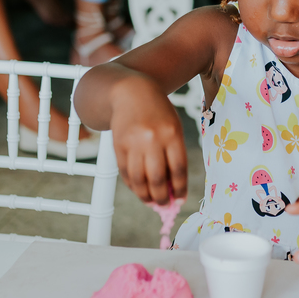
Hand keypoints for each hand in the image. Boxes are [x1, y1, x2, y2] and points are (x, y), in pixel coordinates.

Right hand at [108, 76, 187, 204]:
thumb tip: (172, 187)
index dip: (180, 188)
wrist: (131, 92)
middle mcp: (152, 139)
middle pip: (157, 178)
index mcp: (172, 134)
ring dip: (145, 196)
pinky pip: (125, 173)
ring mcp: (133, 143)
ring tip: (151, 202)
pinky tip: (139, 189)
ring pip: (139, 179)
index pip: (178, 169)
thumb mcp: (173, 127)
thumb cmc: (158, 113)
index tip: (180, 199)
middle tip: (165, 205)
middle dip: (162, 197)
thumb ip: (174, 155)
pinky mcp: (118, 146)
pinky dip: (132, 185)